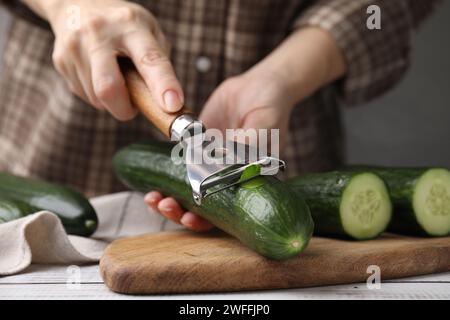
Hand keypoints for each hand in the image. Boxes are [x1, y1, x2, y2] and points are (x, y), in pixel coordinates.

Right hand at [40, 0, 183, 119]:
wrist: (76, 2)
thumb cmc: (124, 25)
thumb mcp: (149, 31)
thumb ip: (159, 63)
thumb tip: (164, 104)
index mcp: (130, 25)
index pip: (149, 59)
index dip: (163, 84)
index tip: (173, 105)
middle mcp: (99, 33)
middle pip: (108, 87)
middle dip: (123, 109)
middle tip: (133, 108)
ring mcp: (75, 46)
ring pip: (96, 98)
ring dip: (112, 101)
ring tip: (116, 79)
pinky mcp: (60, 60)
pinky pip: (84, 95)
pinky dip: (98, 96)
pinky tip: (99, 74)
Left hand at [143, 27, 346, 231]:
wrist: (258, 86)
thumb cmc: (271, 106)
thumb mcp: (264, 124)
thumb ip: (249, 143)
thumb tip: (231, 163)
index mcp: (248, 182)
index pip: (227, 213)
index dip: (206, 221)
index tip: (188, 219)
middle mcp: (228, 179)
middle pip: (202, 208)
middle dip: (179, 212)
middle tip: (164, 205)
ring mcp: (211, 166)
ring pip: (188, 192)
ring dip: (169, 199)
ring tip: (152, 198)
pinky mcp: (198, 150)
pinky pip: (180, 167)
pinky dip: (165, 176)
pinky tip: (151, 180)